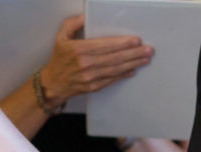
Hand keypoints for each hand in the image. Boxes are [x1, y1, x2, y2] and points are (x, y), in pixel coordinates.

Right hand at [38, 16, 152, 106]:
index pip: (105, 45)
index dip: (122, 43)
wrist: (53, 83)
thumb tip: (83, 16)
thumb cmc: (58, 60)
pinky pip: (111, 80)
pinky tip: (132, 70)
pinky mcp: (93, 87)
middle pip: (114, 58)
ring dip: (132, 64)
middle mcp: (86, 64)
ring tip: (144, 59)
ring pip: (115, 69)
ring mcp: (90, 77)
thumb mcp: (60, 37)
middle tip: (147, 50)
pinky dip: (123, 75)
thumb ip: (72, 24)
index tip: (135, 40)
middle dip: (133, 53)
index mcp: (79, 50)